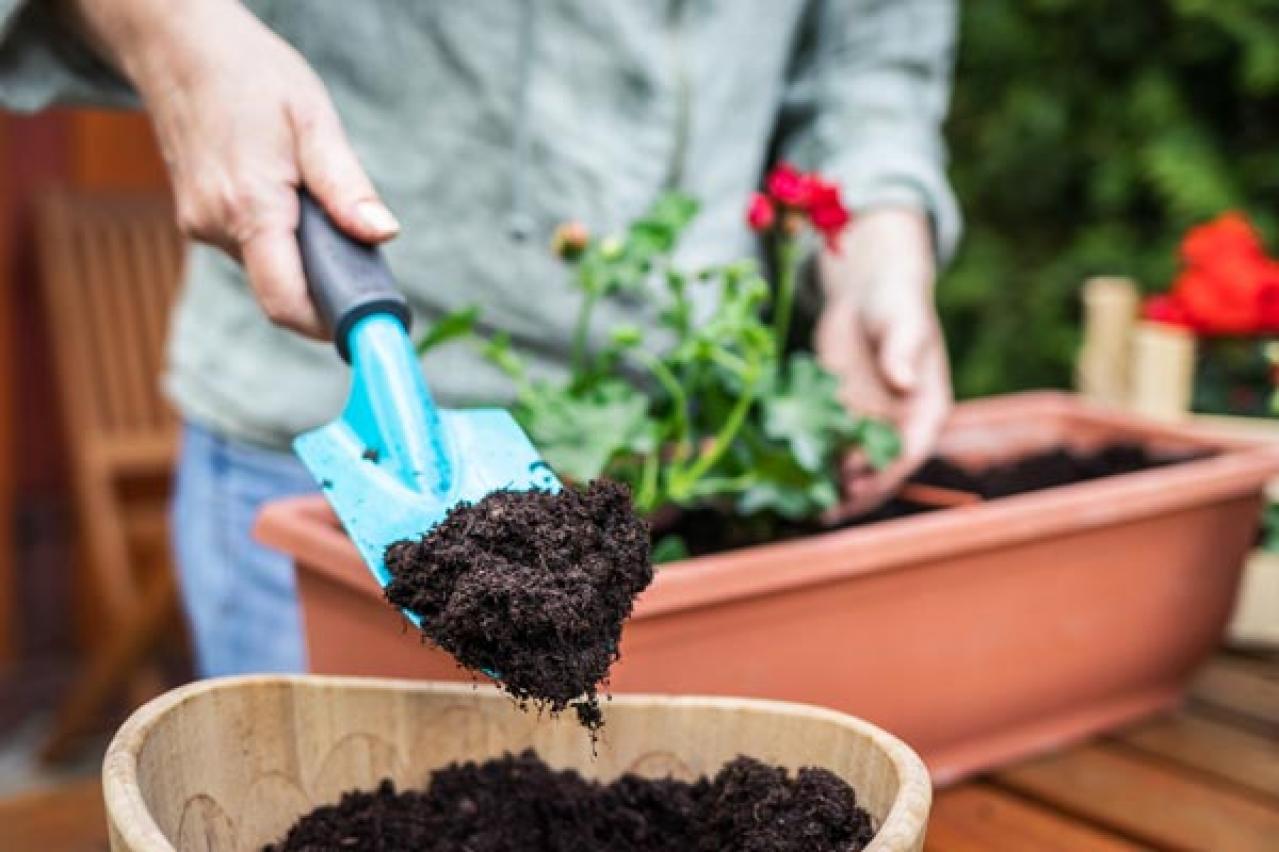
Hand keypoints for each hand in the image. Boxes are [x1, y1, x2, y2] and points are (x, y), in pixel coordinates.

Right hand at [62, 0, 398, 336]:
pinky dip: (279, 236)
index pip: (285, 301)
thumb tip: (383, 235)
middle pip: (283, 288)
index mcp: (250, 207)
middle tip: (358, 246)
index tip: (366, 321)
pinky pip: (251, 247)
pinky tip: (287, 193)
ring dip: (303, 253)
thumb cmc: (251, 75)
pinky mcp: (198, 220)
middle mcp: (216, 227)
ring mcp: (201, 225)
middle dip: (326, 278)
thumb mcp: (314, 121)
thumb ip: (347, 187)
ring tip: (316, 199)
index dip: (328, 324)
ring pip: (268, 268)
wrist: (178, 47)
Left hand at [815, 208, 952, 519]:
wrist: (866, 296)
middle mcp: (899, 428)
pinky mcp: (838, 418)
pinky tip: (785, 476)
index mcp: (926, 412)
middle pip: (879, 471)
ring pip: (851, 468)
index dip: (885, 473)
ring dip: (830, 488)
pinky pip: (826, 447)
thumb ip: (904, 352)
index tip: (857, 483)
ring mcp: (868, 426)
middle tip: (824, 509)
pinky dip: (810, 463)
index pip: (910, 453)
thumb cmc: (895, 305)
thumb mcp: (903, 323)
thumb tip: (904, 382)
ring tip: (801, 507)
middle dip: (854, 493)